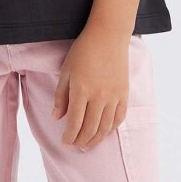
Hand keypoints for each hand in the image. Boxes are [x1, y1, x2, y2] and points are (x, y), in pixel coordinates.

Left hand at [52, 23, 130, 150]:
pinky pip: (119, 118)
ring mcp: (113, 96)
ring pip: (105, 127)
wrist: (108, 35)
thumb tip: (56, 118)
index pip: (74, 123)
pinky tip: (104, 131)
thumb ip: (60, 96)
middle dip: (80, 141)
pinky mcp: (124, 93)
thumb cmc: (83, 51)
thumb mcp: (66, 70)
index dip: (69, 136)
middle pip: (89, 129)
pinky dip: (111, 128)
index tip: (64, 141)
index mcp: (81, 90)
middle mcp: (98, 96)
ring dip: (95, 139)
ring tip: (87, 144)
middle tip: (75, 145)